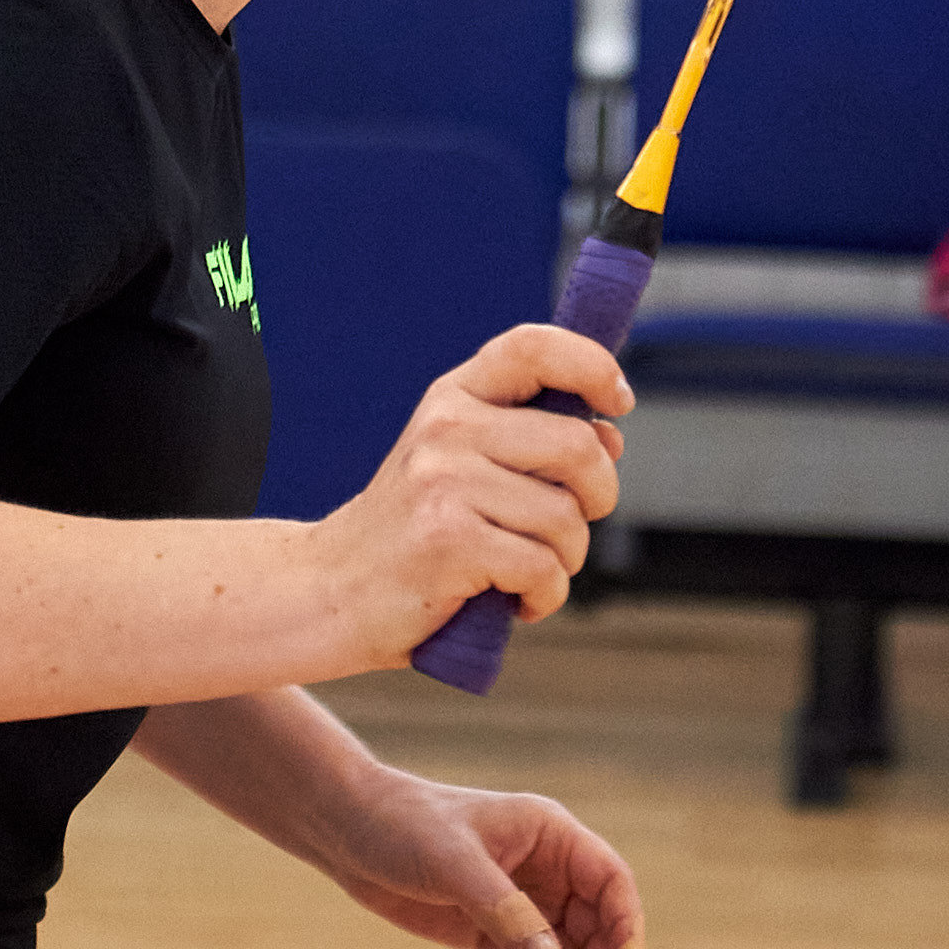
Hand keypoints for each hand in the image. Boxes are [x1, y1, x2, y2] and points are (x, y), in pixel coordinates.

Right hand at [309, 326, 631, 668]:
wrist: (331, 591)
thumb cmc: (411, 533)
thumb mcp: (461, 465)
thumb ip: (531, 443)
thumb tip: (609, 434)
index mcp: (453, 398)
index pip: (533, 347)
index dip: (591, 364)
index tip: (618, 401)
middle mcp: (447, 427)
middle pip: (578, 444)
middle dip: (599, 496)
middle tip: (571, 527)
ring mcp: (445, 481)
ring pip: (567, 518)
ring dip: (566, 560)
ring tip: (525, 572)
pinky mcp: (449, 540)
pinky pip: (544, 569)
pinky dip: (543, 598)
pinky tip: (512, 601)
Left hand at [321, 766, 645, 948]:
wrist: (352, 832)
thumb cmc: (404, 826)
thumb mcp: (453, 862)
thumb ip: (503, 909)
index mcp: (549, 834)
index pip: (609, 882)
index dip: (627, 928)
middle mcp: (547, 868)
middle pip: (597, 929)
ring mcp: (524, 903)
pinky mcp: (498, 932)